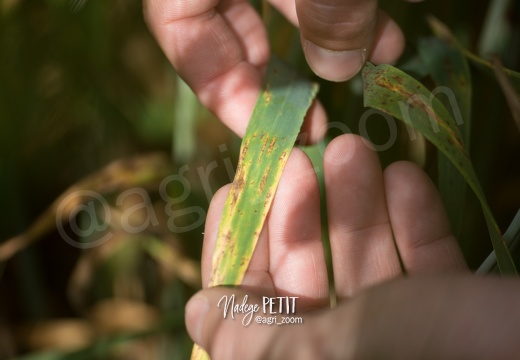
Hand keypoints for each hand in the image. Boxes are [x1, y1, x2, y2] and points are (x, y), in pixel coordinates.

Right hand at [144, 0, 416, 140]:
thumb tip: (340, 67)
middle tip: (320, 121)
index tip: (279, 134)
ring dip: (327, 41)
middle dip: (283, 79)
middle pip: (230, 35)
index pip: (186, 40)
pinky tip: (385, 30)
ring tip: (375, 60)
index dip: (227, 92)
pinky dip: (342, 10)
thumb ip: (325, 7)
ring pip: (277, 10)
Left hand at [183, 134, 519, 359]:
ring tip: (352, 148)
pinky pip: (426, 263)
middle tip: (303, 154)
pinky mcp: (447, 311)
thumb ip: (250, 339)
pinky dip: (413, 220)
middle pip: (310, 273)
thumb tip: (198, 314)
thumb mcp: (317, 353)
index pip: (252, 309)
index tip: (235, 186)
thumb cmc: (414, 357)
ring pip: (367, 259)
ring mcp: (401, 334)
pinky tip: (406, 176)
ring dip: (357, 202)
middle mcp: (349, 351)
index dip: (239, 245)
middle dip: (303, 209)